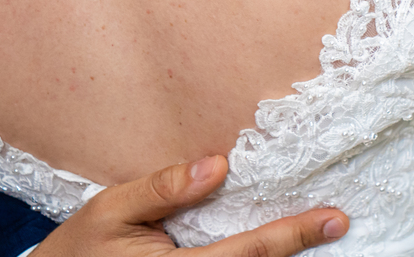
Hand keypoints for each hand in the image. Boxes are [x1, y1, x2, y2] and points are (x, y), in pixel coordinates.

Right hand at [35, 156, 348, 256]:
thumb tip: (218, 165)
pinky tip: (275, 245)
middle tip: (336, 223)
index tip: (335, 219)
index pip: (249, 253)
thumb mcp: (108, 209)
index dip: (294, 235)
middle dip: (297, 251)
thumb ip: (161, 189)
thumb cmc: (77, 250)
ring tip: (314, 232)